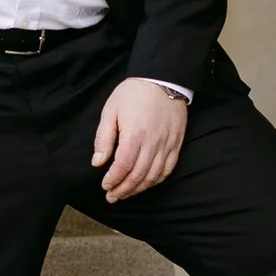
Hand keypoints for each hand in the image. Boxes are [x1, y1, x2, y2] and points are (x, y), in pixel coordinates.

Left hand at [92, 77, 186, 202]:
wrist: (163, 78)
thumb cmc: (133, 92)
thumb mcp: (111, 111)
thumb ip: (103, 138)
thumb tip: (98, 162)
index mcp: (135, 135)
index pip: (123, 166)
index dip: (113, 180)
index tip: (105, 186)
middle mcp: (153, 143)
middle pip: (138, 176)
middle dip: (124, 190)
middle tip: (112, 197)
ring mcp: (167, 144)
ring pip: (154, 176)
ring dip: (139, 188)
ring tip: (126, 194)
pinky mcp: (177, 143)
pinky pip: (168, 169)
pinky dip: (157, 180)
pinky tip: (146, 184)